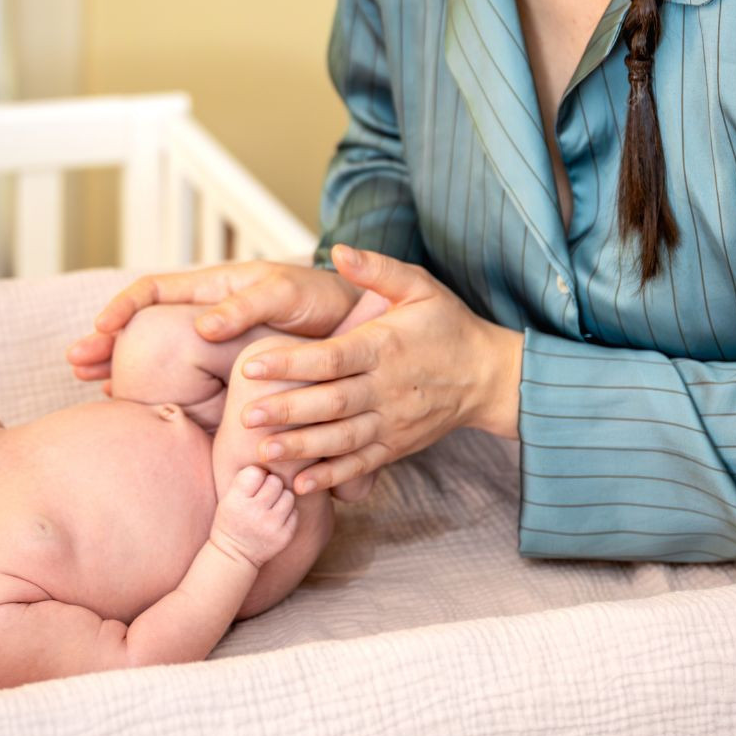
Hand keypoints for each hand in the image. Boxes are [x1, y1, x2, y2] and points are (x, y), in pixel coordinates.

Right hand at [66, 261, 362, 386]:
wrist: (359, 325)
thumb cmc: (325, 302)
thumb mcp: (287, 296)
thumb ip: (247, 306)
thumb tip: (205, 325)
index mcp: (216, 288)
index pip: (154, 289)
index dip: (123, 307)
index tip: (100, 329)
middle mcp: (209, 315)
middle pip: (145, 324)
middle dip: (109, 341)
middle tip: (77, 365)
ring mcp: (218, 345)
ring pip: (159, 353)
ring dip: (126, 367)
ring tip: (96, 387)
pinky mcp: (232, 372)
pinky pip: (186, 378)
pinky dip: (160, 390)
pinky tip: (145, 408)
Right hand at [209, 466, 297, 568]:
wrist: (234, 554)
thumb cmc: (232, 518)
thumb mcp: (228, 497)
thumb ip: (247, 478)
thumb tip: (275, 455)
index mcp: (236, 501)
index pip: (255, 472)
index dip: (256, 476)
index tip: (252, 484)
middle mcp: (253, 513)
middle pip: (275, 481)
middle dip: (271, 485)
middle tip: (263, 495)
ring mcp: (271, 526)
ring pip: (288, 495)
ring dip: (281, 498)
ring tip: (270, 506)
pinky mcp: (285, 536)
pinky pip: (294, 512)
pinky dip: (288, 513)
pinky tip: (276, 519)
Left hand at [241, 245, 523, 494]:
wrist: (490, 376)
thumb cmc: (447, 326)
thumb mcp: (420, 286)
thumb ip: (377, 269)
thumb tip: (338, 250)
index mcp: (384, 347)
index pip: (331, 357)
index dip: (291, 362)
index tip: (251, 366)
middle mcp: (386, 388)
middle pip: (331, 402)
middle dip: (287, 410)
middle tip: (246, 415)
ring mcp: (392, 422)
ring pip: (342, 439)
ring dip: (302, 447)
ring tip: (263, 452)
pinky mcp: (397, 446)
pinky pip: (362, 465)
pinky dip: (333, 477)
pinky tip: (302, 484)